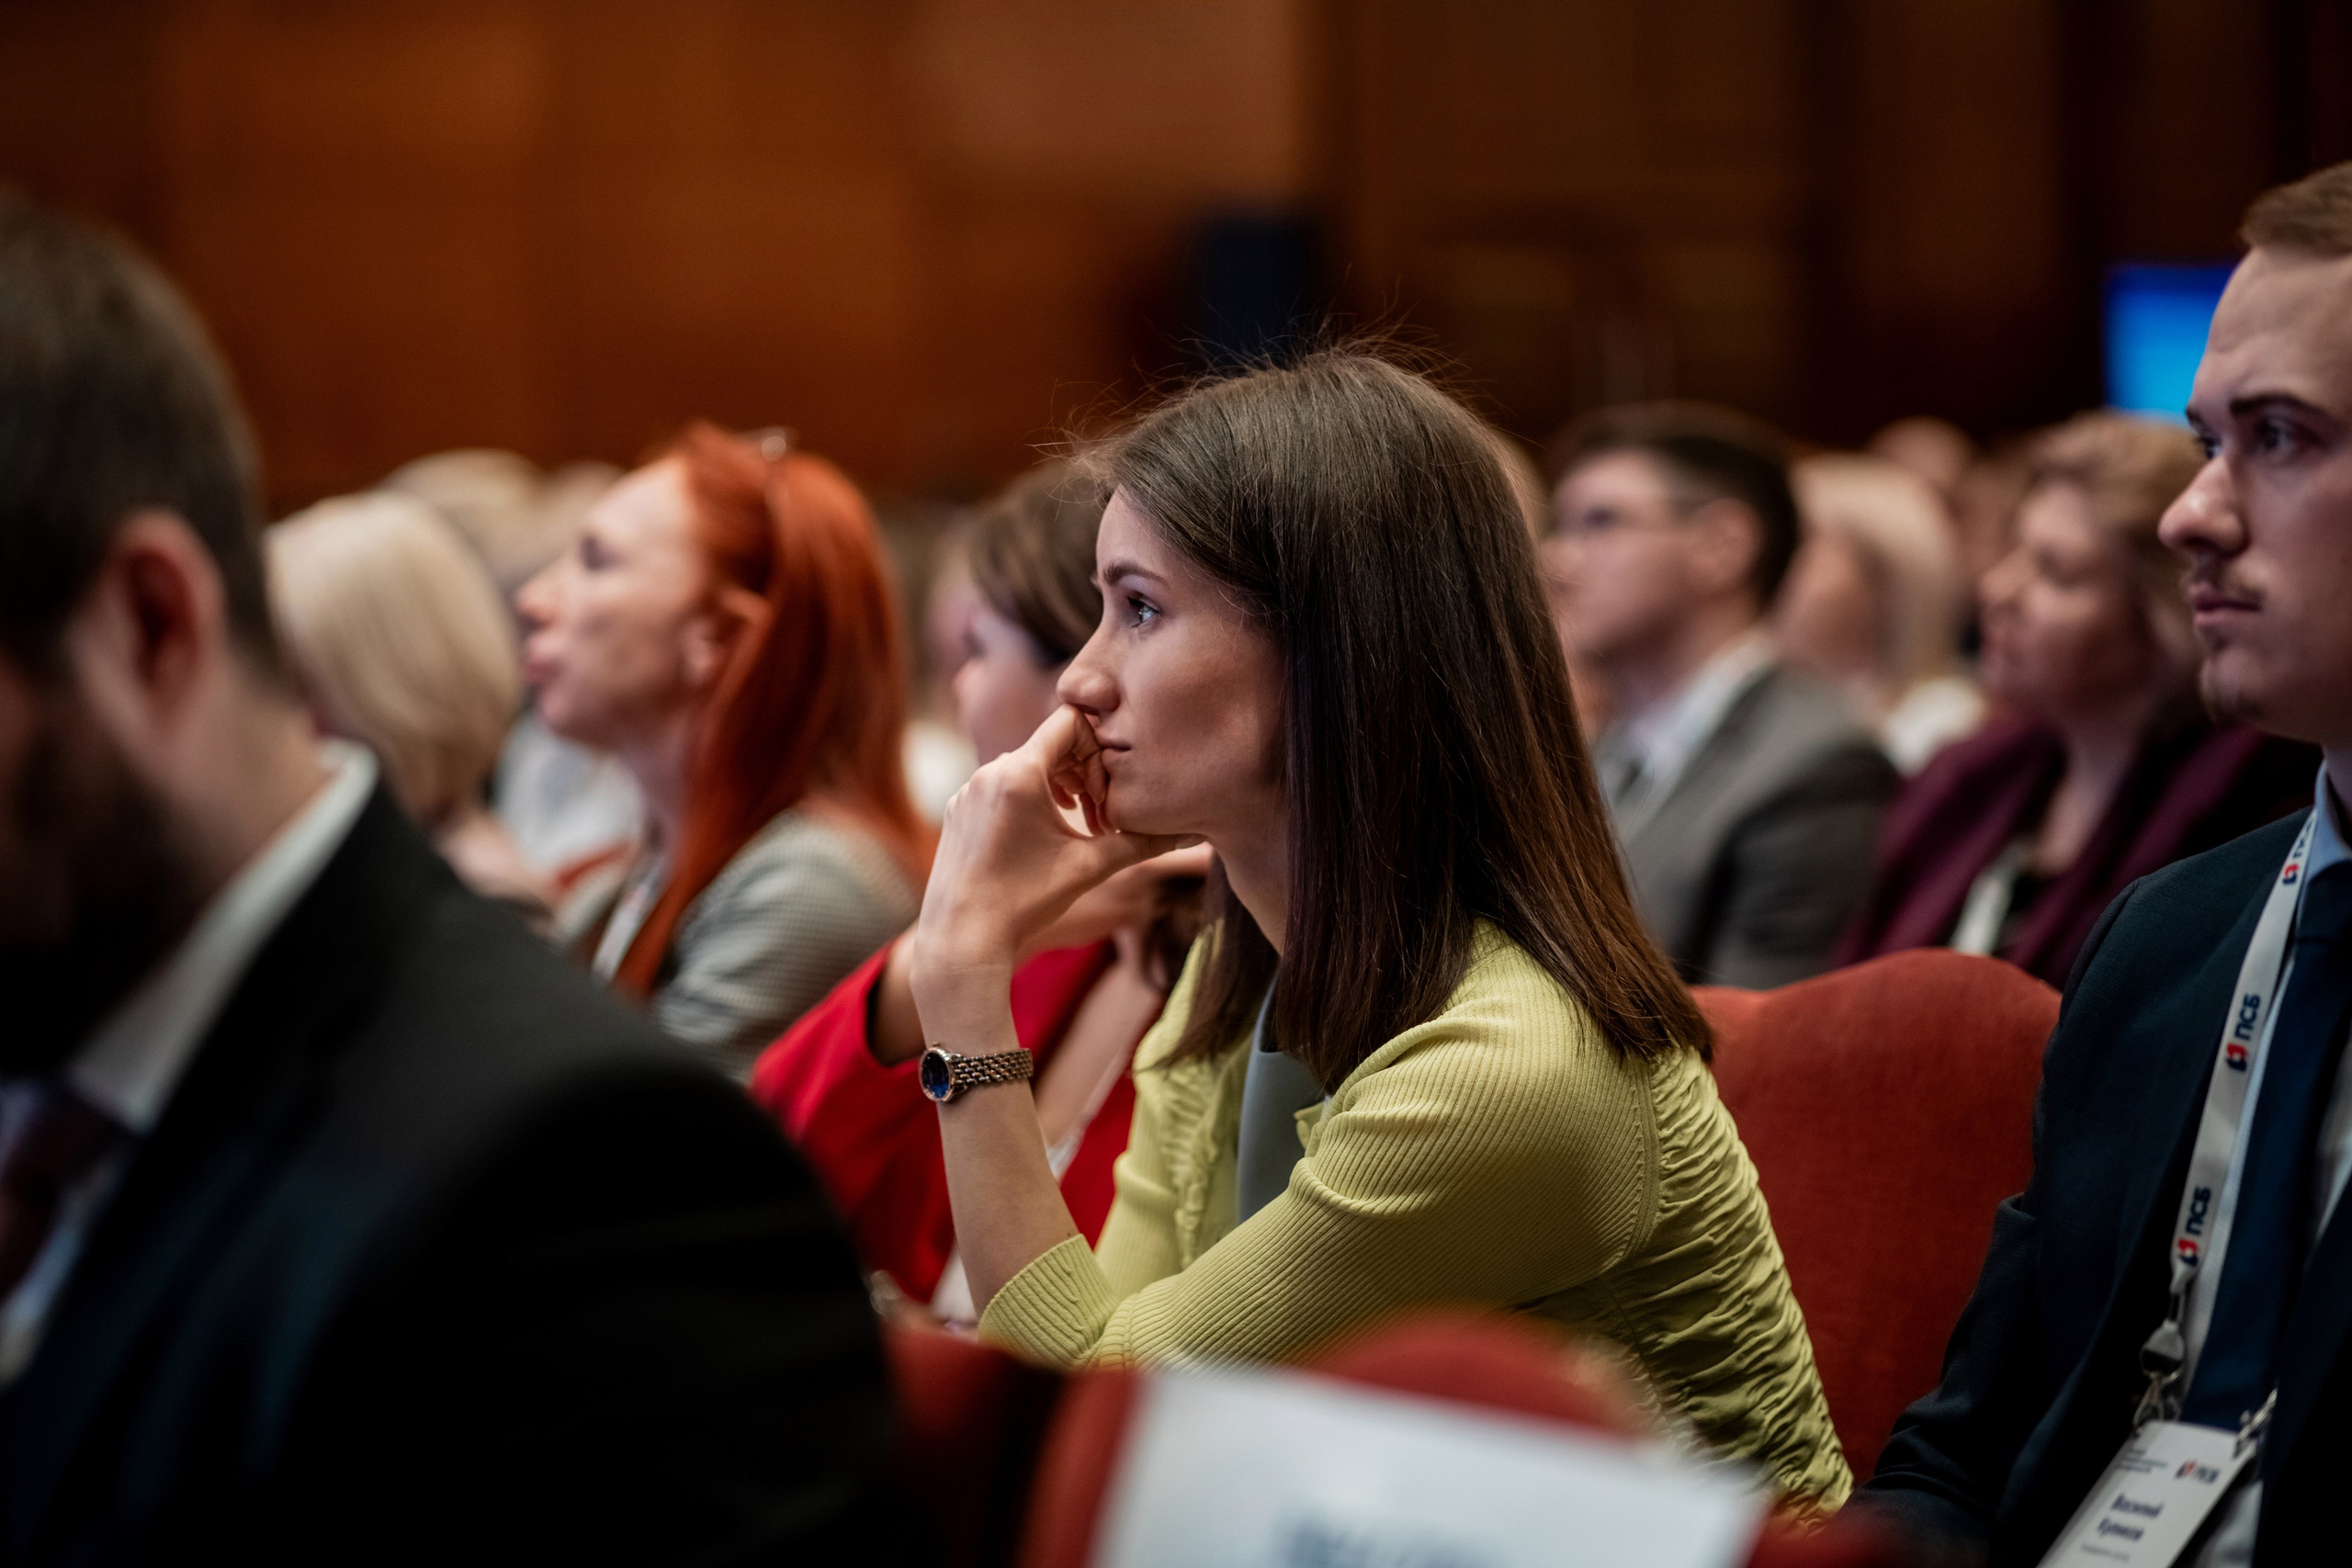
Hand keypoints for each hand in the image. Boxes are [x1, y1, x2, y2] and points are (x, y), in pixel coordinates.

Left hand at [911, 706, 1199, 1005]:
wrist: (962, 939)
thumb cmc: (1025, 902)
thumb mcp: (1090, 867)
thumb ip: (1141, 842)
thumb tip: (1192, 834)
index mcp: (1019, 772)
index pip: (1070, 721)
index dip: (1099, 745)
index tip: (1108, 786)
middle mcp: (988, 771)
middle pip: (1049, 745)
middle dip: (1083, 773)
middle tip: (1100, 814)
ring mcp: (968, 791)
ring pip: (1024, 768)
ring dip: (1057, 788)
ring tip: (1076, 826)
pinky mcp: (958, 811)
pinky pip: (1000, 789)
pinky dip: (1027, 803)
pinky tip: (1040, 840)